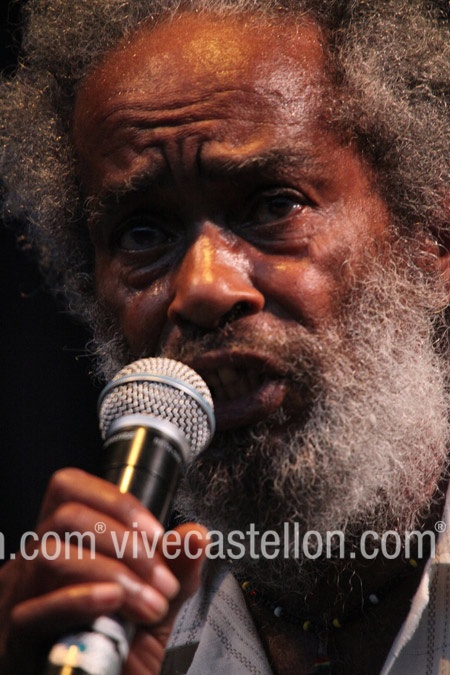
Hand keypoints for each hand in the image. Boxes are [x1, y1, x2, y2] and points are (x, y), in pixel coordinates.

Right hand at [0, 468, 206, 674]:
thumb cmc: (116, 657)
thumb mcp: (155, 609)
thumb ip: (175, 571)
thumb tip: (195, 535)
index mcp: (64, 547)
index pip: (70, 489)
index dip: (117, 501)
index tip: (157, 535)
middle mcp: (34, 565)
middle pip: (66, 517)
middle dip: (126, 542)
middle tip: (163, 582)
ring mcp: (19, 599)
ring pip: (51, 555)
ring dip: (113, 573)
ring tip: (150, 606)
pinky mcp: (14, 640)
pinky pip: (37, 608)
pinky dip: (82, 598)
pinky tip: (114, 602)